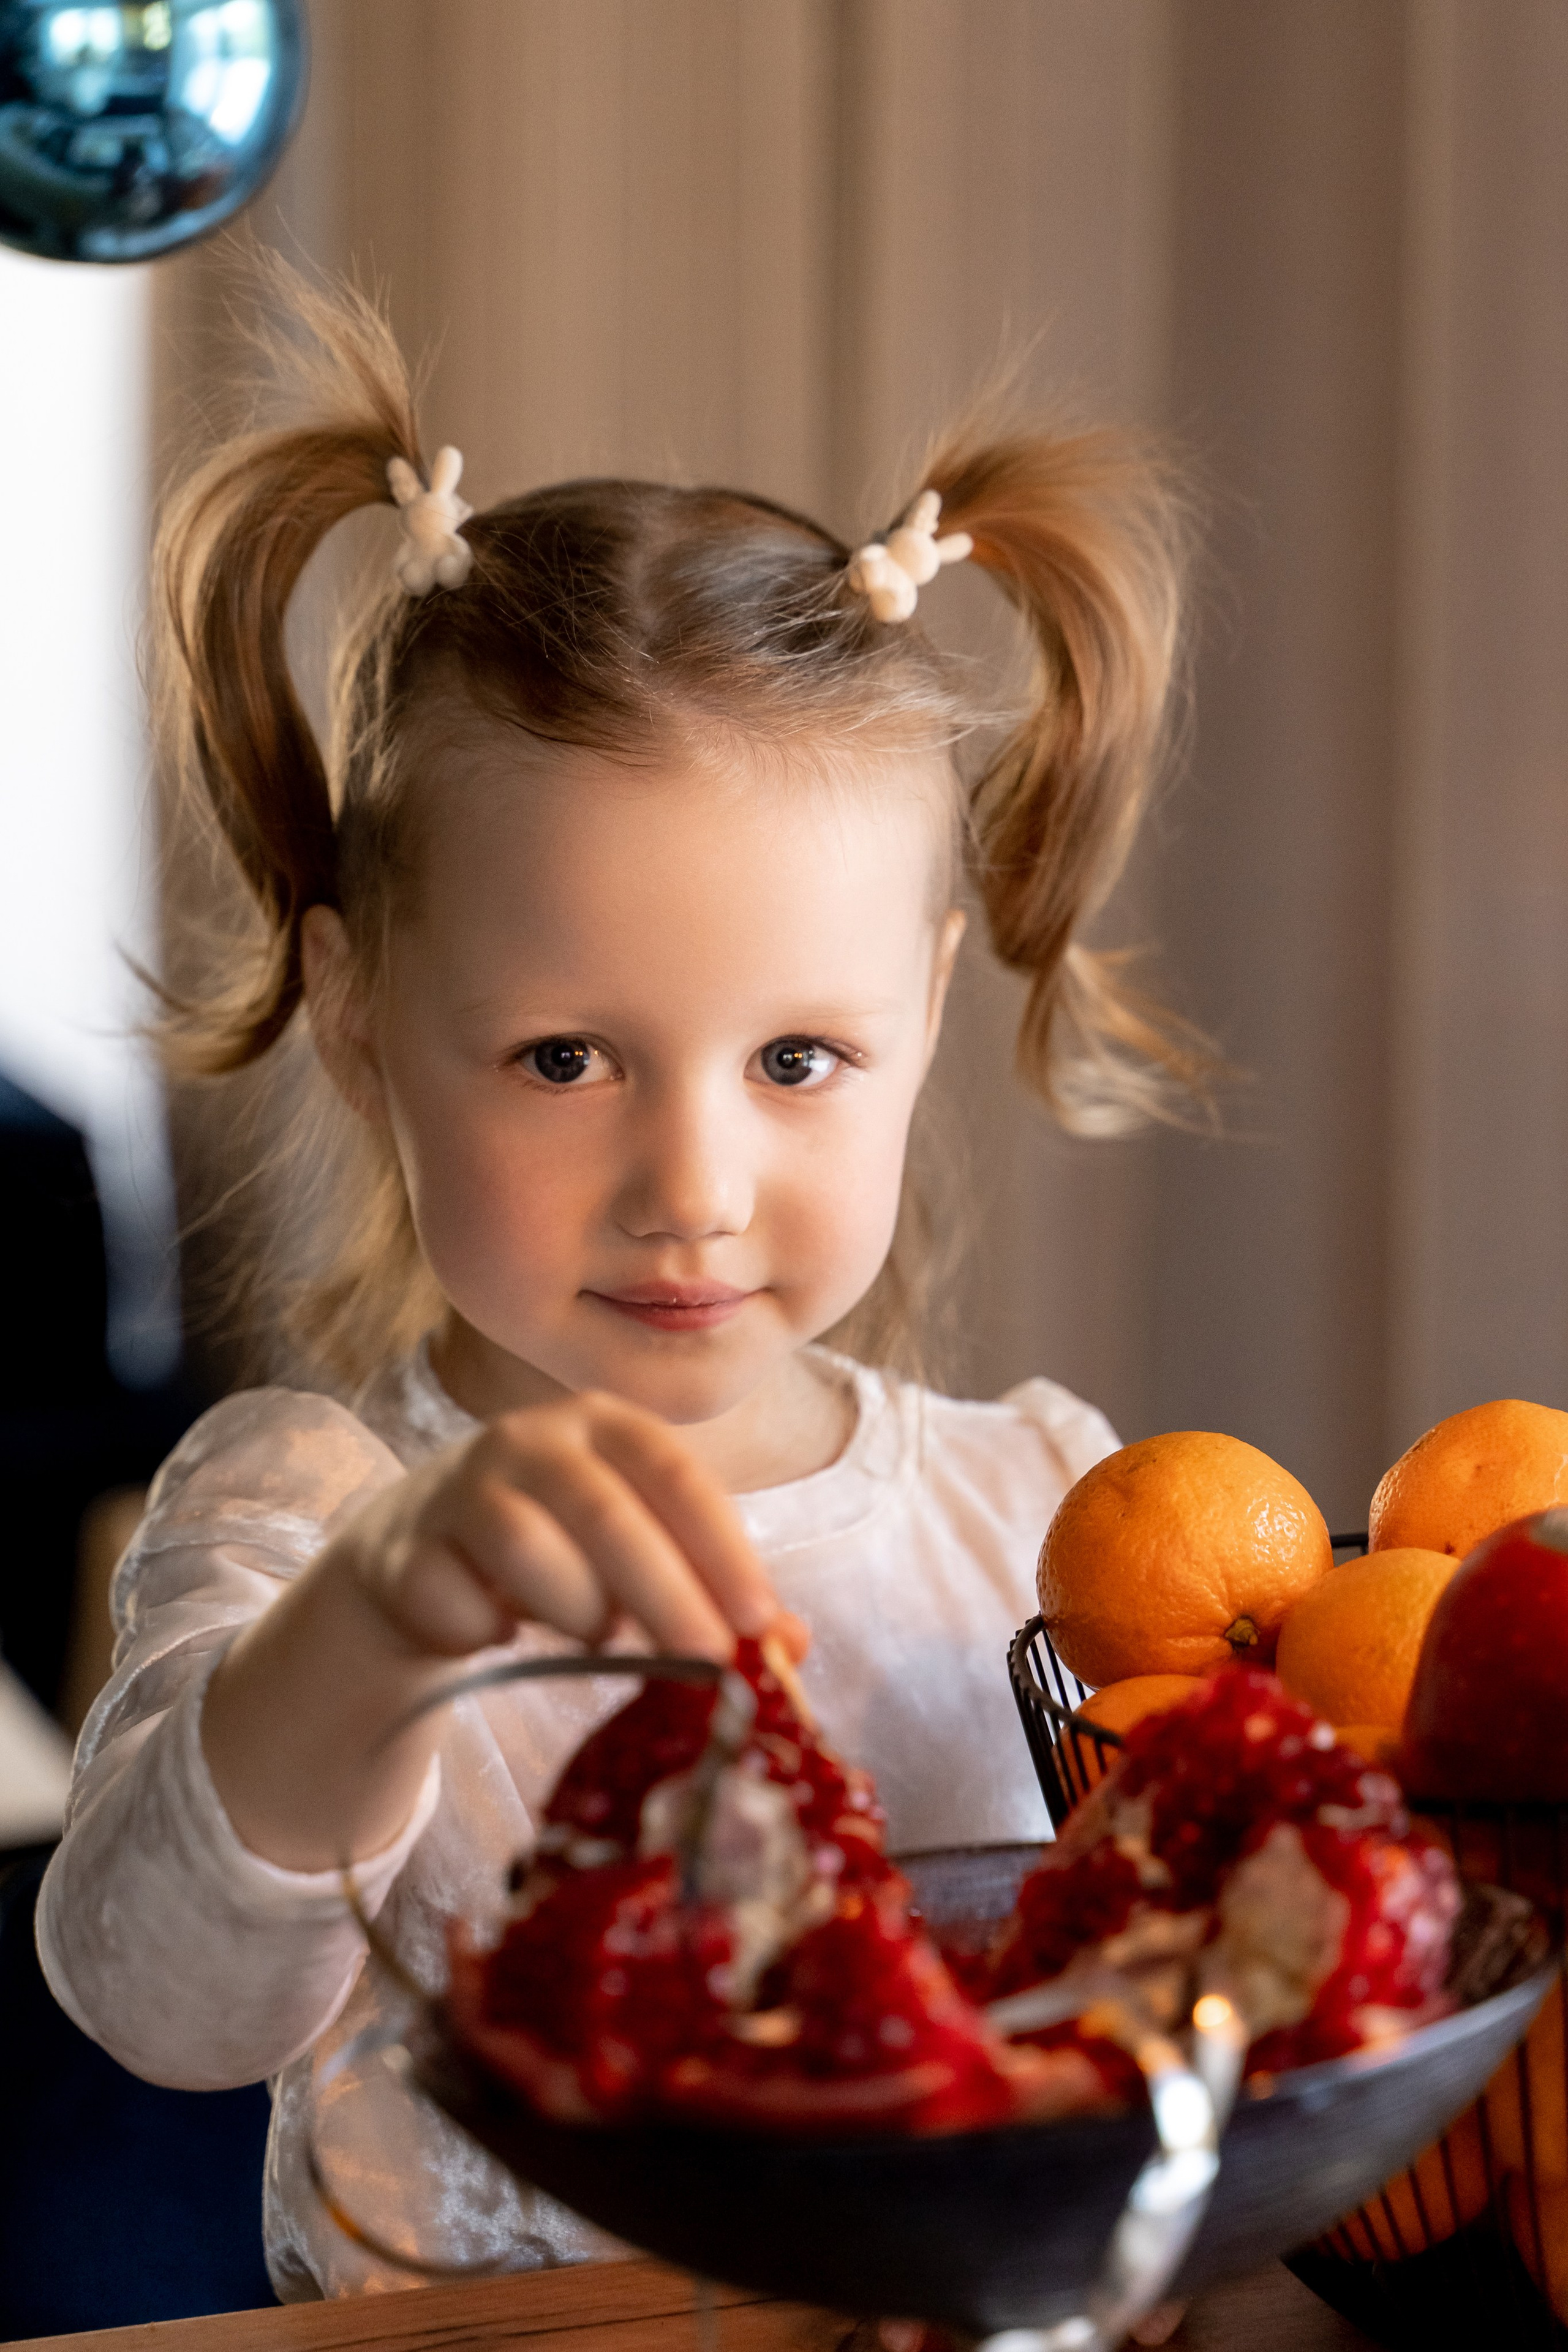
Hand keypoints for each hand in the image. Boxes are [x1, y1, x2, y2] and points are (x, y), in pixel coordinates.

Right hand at [344, 1390, 781, 1662]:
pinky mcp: (406, 1547)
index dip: (724, 1550)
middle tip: (708, 1664)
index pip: (678, 1476)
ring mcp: (460, 1485)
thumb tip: (792, 1647)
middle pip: (608, 1514)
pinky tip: (500, 1633)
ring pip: (529, 1547)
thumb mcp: (638, 1558)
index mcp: (605, 1423)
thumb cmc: (557, 1553)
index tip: (761, 1623)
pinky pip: (459, 1600)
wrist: (418, 1560)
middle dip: (667, 1596)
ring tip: (594, 1633)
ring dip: (578, 1608)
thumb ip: (711, 1593)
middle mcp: (531, 1437)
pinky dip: (491, 1630)